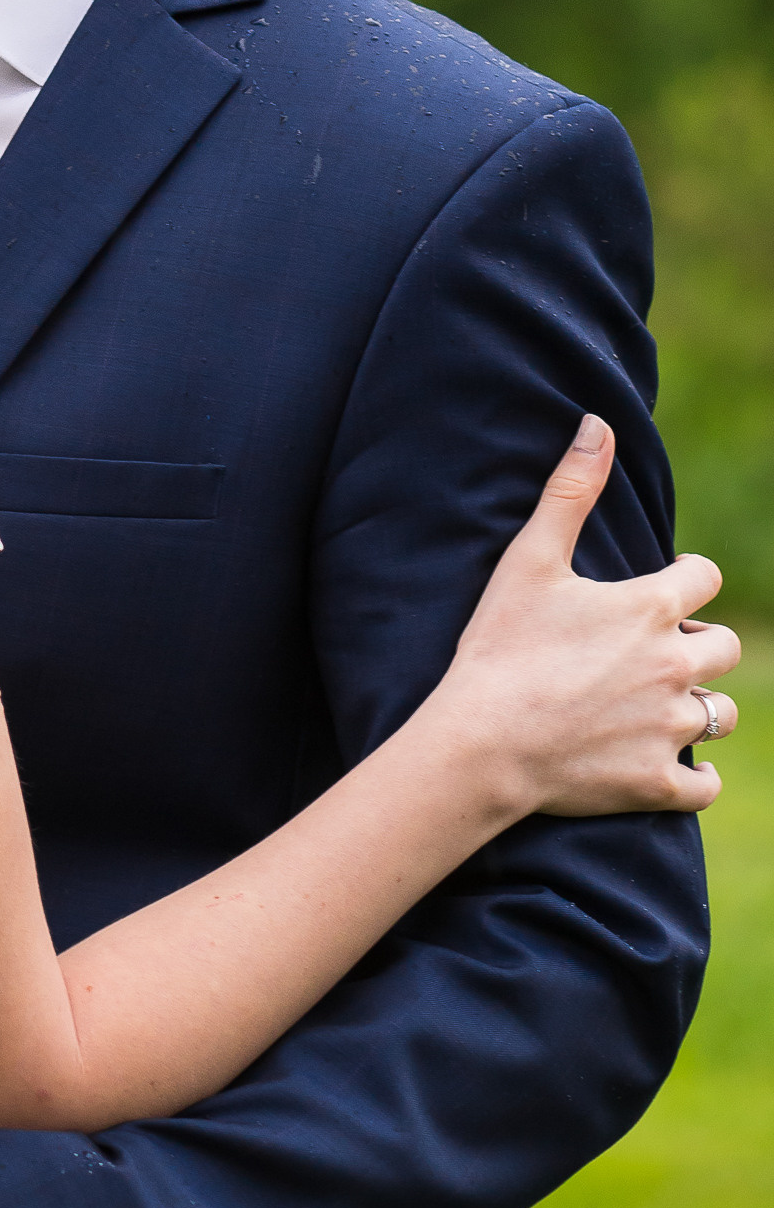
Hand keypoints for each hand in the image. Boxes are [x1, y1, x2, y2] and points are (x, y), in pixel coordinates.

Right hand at [444, 416, 740, 815]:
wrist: (483, 741)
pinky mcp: (659, 782)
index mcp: (650, 608)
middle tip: (655, 649)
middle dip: (698, 642)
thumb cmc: (501, 644)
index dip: (686, 578)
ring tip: (658, 703)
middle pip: (725, 646)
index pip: (705, 579)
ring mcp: (671, 728)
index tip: (666, 585)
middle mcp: (675, 665)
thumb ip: (571, 489)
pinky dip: (693, 775)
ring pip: (722, 714)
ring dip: (699, 704)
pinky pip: (706, 783)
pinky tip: (666, 761)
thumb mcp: (529, 559)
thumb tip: (598, 424)